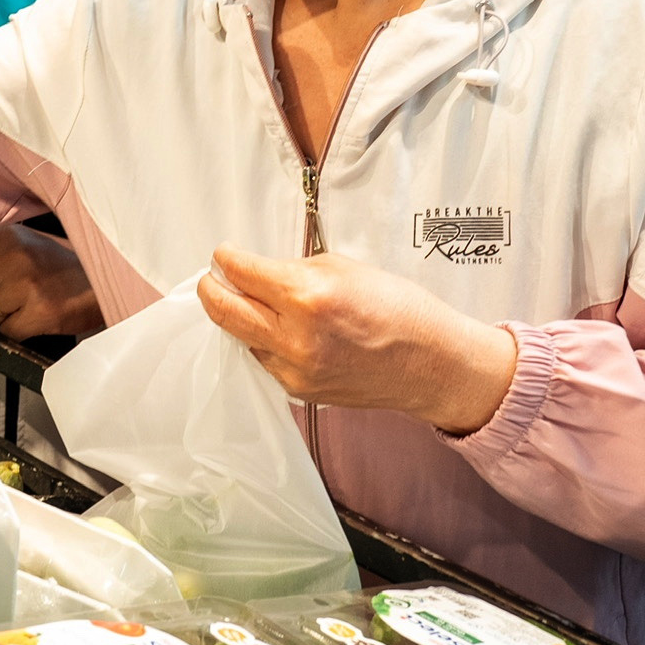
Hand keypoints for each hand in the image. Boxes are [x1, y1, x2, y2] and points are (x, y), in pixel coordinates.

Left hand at [0, 226, 104, 341]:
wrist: (106, 283)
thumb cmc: (60, 265)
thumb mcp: (20, 248)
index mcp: (6, 235)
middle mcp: (14, 256)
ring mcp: (28, 284)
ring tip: (19, 308)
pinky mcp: (41, 312)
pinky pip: (6, 332)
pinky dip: (14, 332)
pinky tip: (31, 319)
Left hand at [195, 247, 518, 434]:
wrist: (432, 364)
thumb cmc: (399, 310)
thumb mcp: (343, 268)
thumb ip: (294, 270)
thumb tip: (258, 271)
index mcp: (307, 297)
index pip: (241, 273)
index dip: (226, 259)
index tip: (224, 254)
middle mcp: (295, 337)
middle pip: (224, 311)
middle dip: (212, 289)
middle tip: (213, 278)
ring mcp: (294, 369)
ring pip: (241, 337)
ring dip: (239, 316)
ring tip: (249, 301)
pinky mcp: (298, 390)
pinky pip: (264, 359)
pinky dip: (263, 340)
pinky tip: (279, 329)